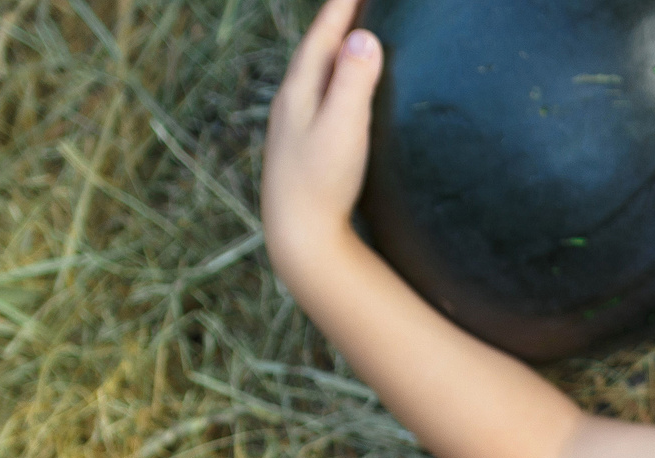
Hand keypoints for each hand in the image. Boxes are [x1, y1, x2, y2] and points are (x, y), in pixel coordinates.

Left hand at [262, 0, 383, 270]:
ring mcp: (291, 127)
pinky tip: (336, 95)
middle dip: (334, 21)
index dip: (342, 7)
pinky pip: (315, 97)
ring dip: (330, 50)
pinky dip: (329, 81)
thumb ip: (353, 82)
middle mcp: (290, 103)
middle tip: (354, 2)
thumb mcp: (343, 128)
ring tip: (346, 37)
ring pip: (311, 74)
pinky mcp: (299, 150)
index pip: (323, 35)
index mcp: (299, 91)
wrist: (297, 237)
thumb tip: (364, 37)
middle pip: (313, 49)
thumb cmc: (322, 184)